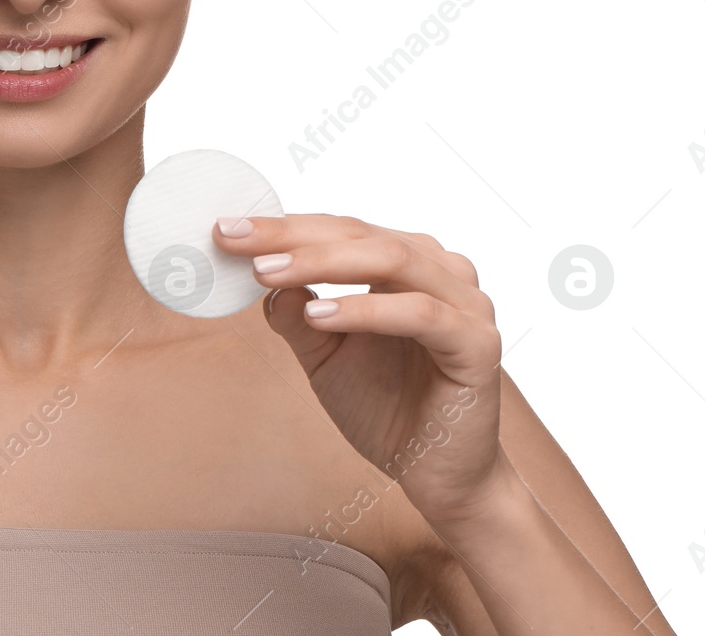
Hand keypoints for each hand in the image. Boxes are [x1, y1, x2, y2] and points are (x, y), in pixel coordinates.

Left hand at [213, 213, 508, 523]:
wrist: (437, 477)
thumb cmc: (386, 409)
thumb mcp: (323, 356)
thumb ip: (296, 315)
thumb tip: (261, 273)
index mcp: (408, 263)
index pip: (339, 230)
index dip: (282, 227)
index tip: (226, 229)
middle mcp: (442, 271)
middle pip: (360, 234)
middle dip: (291, 236)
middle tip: (237, 239)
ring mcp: (467, 303)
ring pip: (390, 260)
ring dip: (322, 263)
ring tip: (267, 272)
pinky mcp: (478, 342)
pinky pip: (418, 313)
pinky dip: (365, 310)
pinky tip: (319, 315)